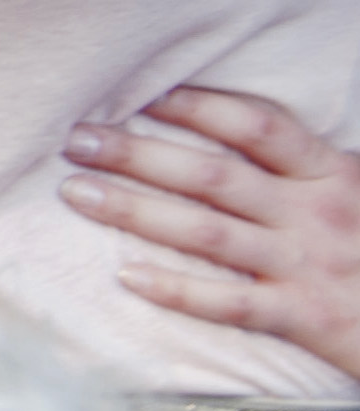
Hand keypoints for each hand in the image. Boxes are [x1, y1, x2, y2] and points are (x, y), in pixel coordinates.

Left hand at [66, 87, 359, 374]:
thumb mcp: (358, 193)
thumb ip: (308, 165)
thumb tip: (240, 128)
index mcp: (332, 175)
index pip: (259, 127)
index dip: (199, 106)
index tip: (141, 92)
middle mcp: (317, 214)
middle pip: (215, 175)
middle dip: (140, 153)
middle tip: (78, 139)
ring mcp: (308, 266)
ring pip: (209, 233)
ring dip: (137, 211)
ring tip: (78, 193)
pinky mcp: (306, 318)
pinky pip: (230, 303)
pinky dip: (178, 290)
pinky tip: (127, 277)